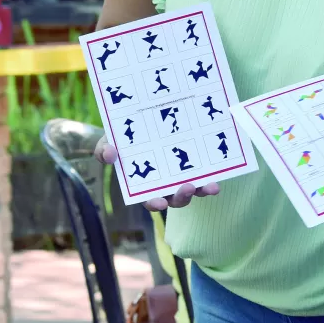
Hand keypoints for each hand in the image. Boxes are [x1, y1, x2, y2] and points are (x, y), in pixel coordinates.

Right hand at [95, 138, 220, 211]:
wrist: (144, 119)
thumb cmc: (123, 137)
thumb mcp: (109, 141)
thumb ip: (104, 149)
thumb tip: (110, 154)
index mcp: (145, 185)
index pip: (150, 200)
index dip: (155, 203)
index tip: (160, 203)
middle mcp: (166, 184)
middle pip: (176, 199)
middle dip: (182, 197)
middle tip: (187, 188)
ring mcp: (182, 175)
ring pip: (194, 189)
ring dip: (202, 190)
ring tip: (210, 186)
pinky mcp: (196, 164)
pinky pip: (205, 173)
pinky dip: (211, 176)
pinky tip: (219, 174)